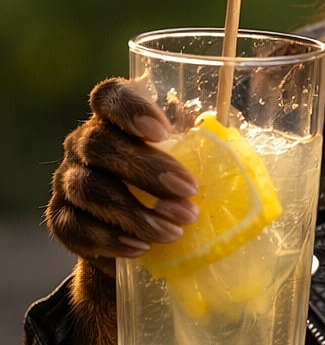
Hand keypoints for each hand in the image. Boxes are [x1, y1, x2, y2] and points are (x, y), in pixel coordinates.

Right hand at [47, 78, 198, 273]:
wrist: (135, 239)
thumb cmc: (171, 187)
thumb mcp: (190, 160)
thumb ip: (204, 147)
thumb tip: (243, 148)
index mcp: (114, 119)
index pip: (109, 96)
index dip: (130, 109)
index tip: (161, 132)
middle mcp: (83, 143)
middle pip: (101, 145)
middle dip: (147, 170)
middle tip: (188, 191)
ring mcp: (68, 181)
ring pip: (92, 190)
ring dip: (137, 212)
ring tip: (176, 229)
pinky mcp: (61, 220)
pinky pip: (79, 229)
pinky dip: (113, 239)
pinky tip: (143, 249)